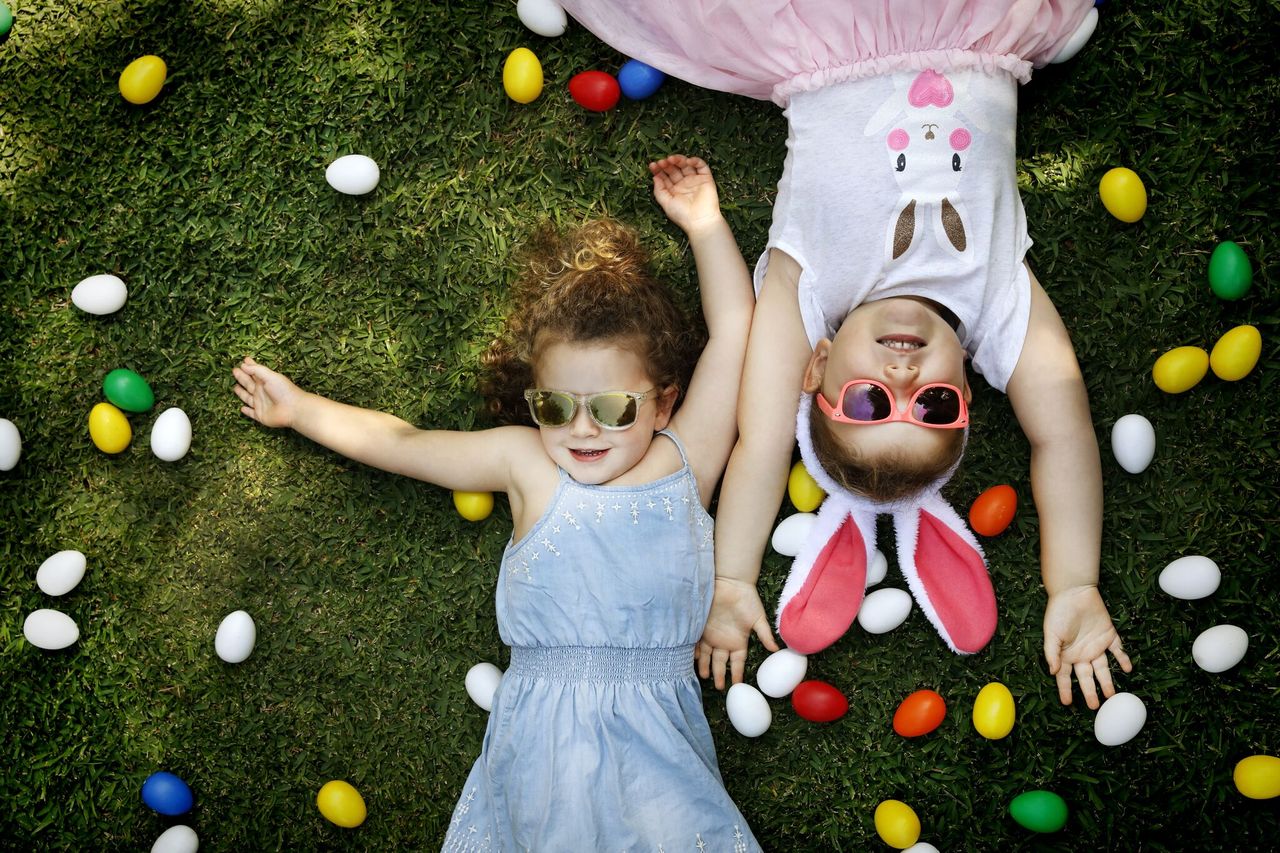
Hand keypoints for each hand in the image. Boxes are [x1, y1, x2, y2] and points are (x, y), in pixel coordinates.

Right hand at [232, 357, 304, 428]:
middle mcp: (262, 392)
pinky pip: (251, 413)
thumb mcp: (271, 376)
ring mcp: (261, 404)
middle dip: (242, 377)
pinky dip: (246, 411)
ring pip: (247, 398)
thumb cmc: (284, 390)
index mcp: (265, 381)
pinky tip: (242, 408)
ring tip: (235, 387)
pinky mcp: (260, 415)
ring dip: (241, 393)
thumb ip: (257, 370)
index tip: (243, 360)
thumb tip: (243, 364)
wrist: (294, 409)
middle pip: (248, 384)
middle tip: (234, 370)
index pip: (255, 372)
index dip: (249, 366)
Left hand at [650, 155, 723, 237]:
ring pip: (686, 165)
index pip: (665, 176)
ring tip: (671, 159)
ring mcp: (695, 180)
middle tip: (662, 161)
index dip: (658, 170)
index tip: (652, 166)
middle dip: (667, 164)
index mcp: (673, 190)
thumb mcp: (665, 203)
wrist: (700, 221)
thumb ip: (659, 190)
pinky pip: (701, 166)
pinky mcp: (706, 179)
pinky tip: (688, 161)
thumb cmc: (682, 215)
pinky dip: (695, 161)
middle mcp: (684, 184)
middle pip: (674, 169)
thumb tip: (655, 177)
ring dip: (679, 159)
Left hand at [696, 576, 778, 689]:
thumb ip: (765, 635)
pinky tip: (693, 659)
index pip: (738, 663)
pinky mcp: (702, 627)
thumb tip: (776, 650)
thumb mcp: (758, 619)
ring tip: (704, 676)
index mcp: (739, 642)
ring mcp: (712, 635)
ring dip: (705, 666)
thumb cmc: (748, 600)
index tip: (736, 686)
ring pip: (708, 656)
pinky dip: (695, 652)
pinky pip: (697, 643)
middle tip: (718, 687)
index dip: (737, 674)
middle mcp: (725, 641)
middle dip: (719, 675)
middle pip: (720, 663)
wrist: (732, 583)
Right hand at [1043, 585, 1132, 709]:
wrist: (1074, 592)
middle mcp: (1081, 653)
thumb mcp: (1051, 634)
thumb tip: (1053, 672)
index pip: (1065, 677)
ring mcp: (1096, 645)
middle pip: (1086, 677)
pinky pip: (1118, 650)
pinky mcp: (1109, 635)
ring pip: (1103, 668)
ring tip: (1111, 696)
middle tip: (1094, 706)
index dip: (1065, 689)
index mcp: (1066, 654)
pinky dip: (1123, 659)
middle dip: (1089, 692)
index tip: (1067, 703)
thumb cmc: (1058, 612)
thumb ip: (1052, 653)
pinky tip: (1127, 669)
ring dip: (1107, 681)